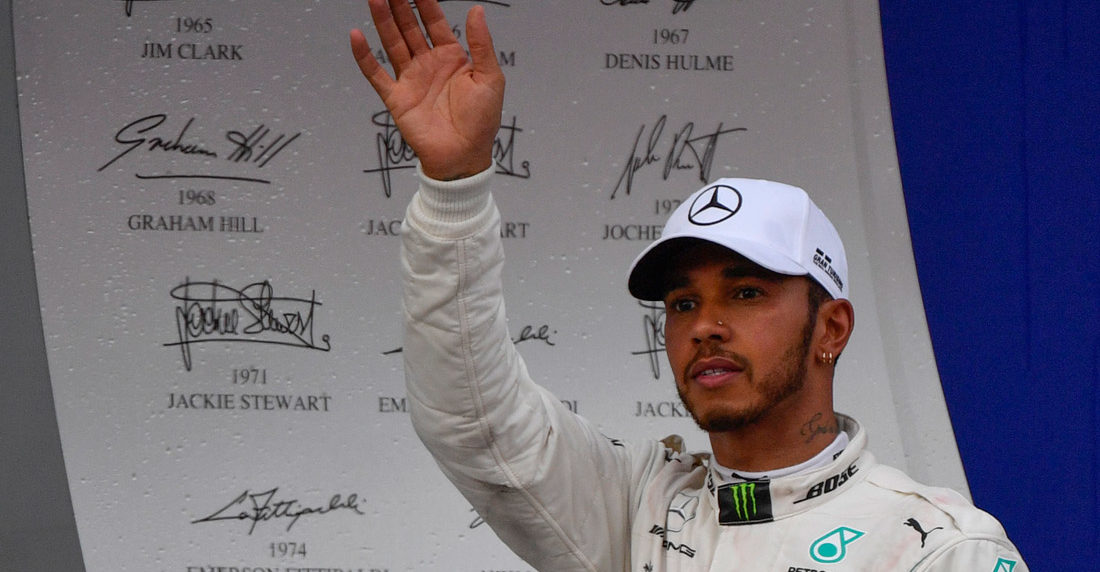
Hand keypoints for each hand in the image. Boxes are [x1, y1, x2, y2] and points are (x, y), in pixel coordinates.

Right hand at [350, 0, 504, 179]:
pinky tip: (357, 36)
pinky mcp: (396, 97)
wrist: (464, 156)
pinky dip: (365, 56)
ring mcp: (410, 79)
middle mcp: (428, 64)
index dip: (425, 2)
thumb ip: (481, 44)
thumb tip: (476, 10)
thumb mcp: (490, 78)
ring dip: (383, 22)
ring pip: (392, 43)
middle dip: (400, 6)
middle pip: (410, 27)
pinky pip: (376, 74)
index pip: (435, 22)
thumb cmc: (482, 121)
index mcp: (452, 57)